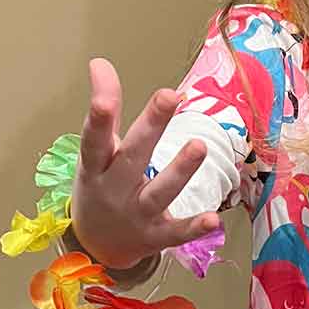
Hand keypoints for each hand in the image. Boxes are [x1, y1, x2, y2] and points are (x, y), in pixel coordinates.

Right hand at [70, 58, 220, 268]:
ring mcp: (136, 214)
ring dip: (179, 171)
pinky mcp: (156, 236)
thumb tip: (100, 62)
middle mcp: (113, 189)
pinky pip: (176, 232)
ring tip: (199, 146)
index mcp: (96, 165)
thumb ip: (104, 110)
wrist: (96, 246)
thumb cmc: (100, 187)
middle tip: (169, 95)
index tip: (103, 91)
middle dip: (151, 126)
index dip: (100, 116)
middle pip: (133, 157)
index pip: (95, 138)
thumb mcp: (96, 152)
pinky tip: (213, 219)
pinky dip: (193, 227)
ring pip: (159, 192)